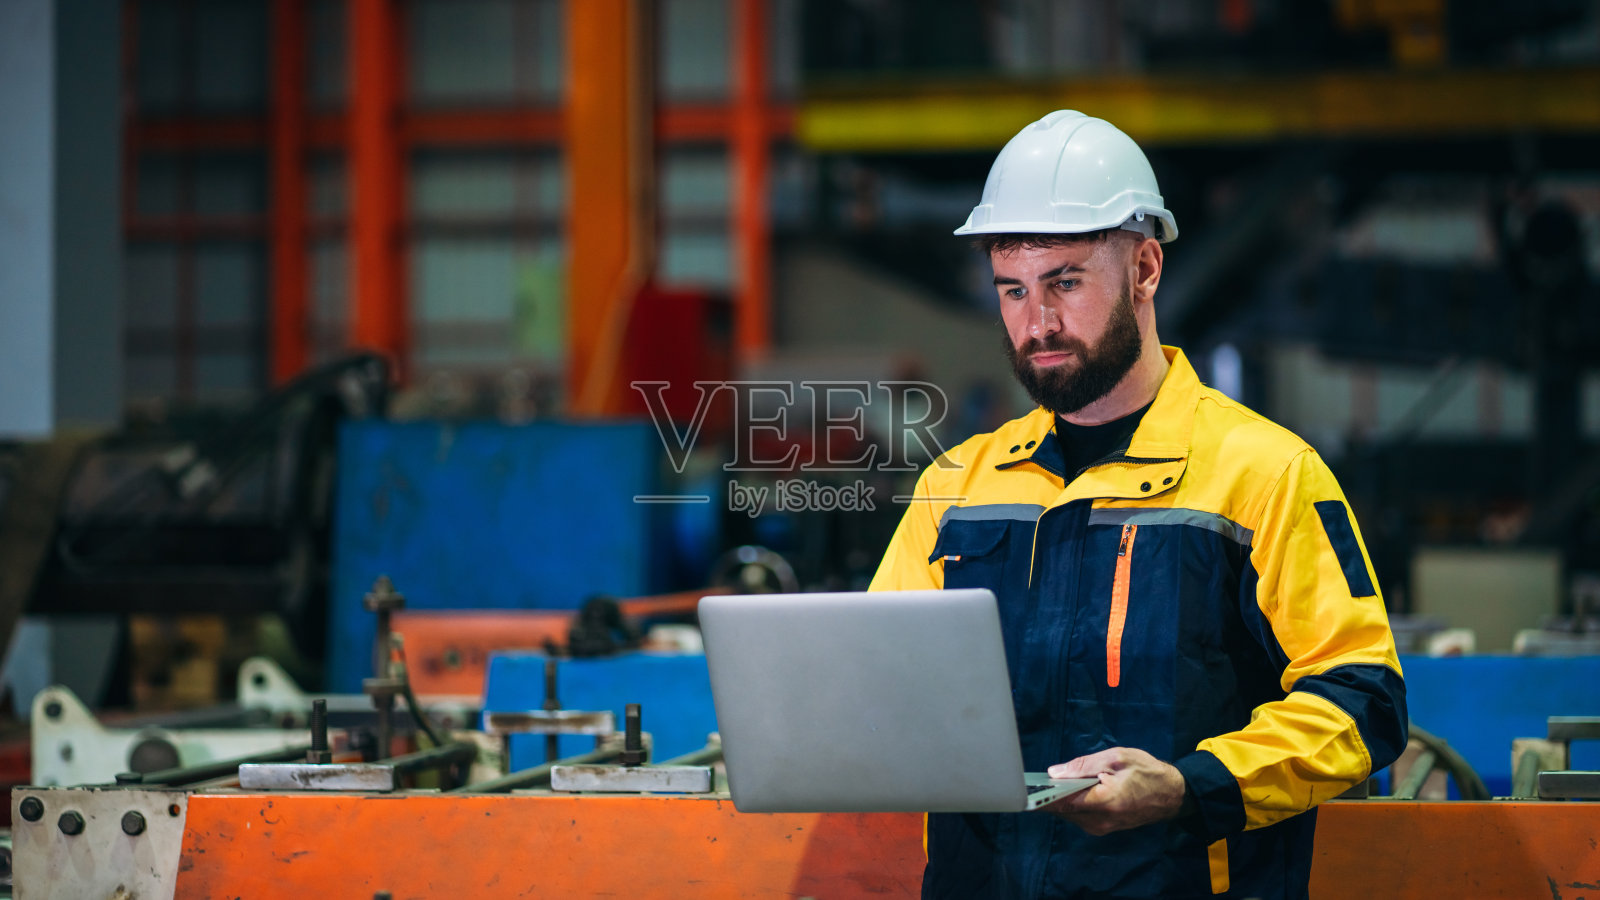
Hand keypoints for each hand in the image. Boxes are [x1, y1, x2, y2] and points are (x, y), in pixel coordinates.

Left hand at [1040, 747, 1186, 834]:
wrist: (1172, 794)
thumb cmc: (1147, 772)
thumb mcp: (1116, 758)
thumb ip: (1083, 765)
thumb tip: (1055, 773)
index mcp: (1104, 802)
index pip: (1063, 804)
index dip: (1042, 796)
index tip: (1027, 787)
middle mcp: (1100, 821)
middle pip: (1062, 810)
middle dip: (1051, 794)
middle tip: (1043, 777)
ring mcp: (1102, 828)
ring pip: (1069, 814)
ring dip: (1063, 799)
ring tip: (1061, 780)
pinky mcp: (1103, 828)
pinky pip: (1079, 816)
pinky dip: (1073, 803)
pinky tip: (1076, 789)